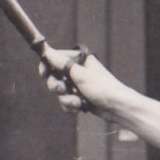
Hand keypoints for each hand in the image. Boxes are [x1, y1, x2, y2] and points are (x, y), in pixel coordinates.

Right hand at [37, 45, 159, 145]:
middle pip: (54, 77)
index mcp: (78, 60)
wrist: (116, 107)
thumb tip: (47, 51)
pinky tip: (80, 107)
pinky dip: (70, 106)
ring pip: (60, 93)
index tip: (43, 73)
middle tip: (63, 89)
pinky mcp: (79, 98)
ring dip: (66, 99)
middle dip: (57, 87)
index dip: (47, 66)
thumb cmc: (102, 87)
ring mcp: (77, 85)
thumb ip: (61, 63)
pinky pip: (66, 102)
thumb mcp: (79, 74)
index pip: (55, 59)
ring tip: (77, 102)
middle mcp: (77, 71)